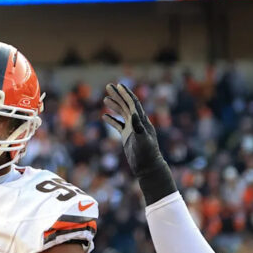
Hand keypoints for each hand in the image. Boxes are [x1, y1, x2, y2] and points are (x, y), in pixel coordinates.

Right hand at [103, 83, 176, 204]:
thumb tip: (132, 113)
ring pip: (122, 113)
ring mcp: (132, 129)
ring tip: (105, 98)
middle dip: (118, 95)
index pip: (133, 103)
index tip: (118, 85)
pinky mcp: (127, 137)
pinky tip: (104, 116)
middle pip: (126, 105)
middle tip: (108, 86)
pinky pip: (118, 125)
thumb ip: (138, 127)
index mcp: (141, 121)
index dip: (126, 94)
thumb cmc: (147, 154)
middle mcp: (137, 122)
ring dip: (114, 105)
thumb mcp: (143, 140)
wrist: (148, 167)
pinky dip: (112, 120)